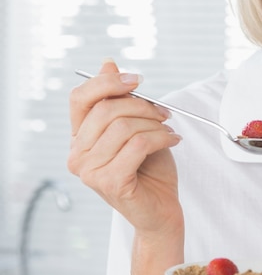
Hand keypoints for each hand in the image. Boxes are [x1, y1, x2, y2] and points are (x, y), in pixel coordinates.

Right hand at [68, 59, 183, 235]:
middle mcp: (77, 155)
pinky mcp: (110, 183)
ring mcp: (90, 172)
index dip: (107, 82)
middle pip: (106, 110)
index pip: (80, 98)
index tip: (137, 79)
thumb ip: (118, 99)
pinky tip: (172, 142)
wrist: (160, 211)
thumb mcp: (134, 127)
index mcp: (79, 139)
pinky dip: (160, 139)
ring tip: (169, 132)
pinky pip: (137, 145)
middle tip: (164, 114)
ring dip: (155, 125)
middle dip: (142, 106)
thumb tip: (107, 63)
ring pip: (124, 127)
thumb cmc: (148, 169)